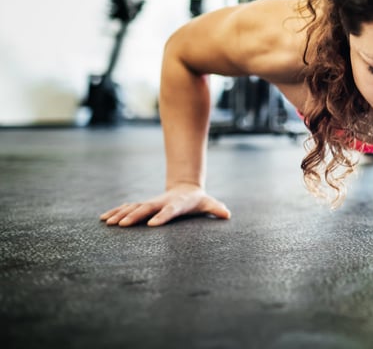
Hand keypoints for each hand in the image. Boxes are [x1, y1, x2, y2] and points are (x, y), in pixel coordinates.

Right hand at [100, 183, 230, 226]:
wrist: (185, 188)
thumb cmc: (198, 200)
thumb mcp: (208, 203)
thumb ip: (216, 208)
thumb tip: (227, 214)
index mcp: (177, 204)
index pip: (170, 210)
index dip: (162, 216)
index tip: (152, 224)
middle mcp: (161, 202)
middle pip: (146, 208)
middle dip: (134, 216)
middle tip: (122, 225)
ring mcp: (151, 203)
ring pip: (134, 207)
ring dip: (121, 214)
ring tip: (108, 222)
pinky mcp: (143, 205)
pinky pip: (128, 208)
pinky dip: (116, 212)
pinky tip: (104, 218)